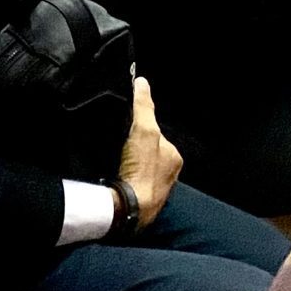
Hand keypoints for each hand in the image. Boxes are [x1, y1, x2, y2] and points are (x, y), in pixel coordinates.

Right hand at [115, 77, 183, 224]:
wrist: (129, 208)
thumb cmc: (141, 171)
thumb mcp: (143, 130)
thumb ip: (144, 107)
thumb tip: (142, 82)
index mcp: (174, 156)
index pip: (156, 133)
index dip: (140, 128)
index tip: (127, 130)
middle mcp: (170, 173)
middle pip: (148, 150)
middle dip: (135, 148)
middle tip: (120, 147)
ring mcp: (157, 189)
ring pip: (141, 167)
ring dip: (130, 164)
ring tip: (117, 161)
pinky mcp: (143, 200)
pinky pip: (133, 181)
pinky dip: (125, 177)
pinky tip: (116, 176)